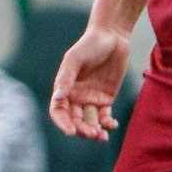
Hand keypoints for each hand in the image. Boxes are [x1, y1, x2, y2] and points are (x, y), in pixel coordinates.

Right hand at [48, 22, 131, 140]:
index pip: (58, 111)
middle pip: (74, 120)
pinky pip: (104, 116)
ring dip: (93, 131)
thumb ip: (66, 78)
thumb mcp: (75, 58)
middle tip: (92, 133)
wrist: (112, 36)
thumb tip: (58, 98)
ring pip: (89, 122)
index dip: (62, 123)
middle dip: (81, 130)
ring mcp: (91, 98)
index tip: (71, 131)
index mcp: (64, 88)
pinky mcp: (106, 98)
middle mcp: (75, 96)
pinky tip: (112, 124)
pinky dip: (107, 123)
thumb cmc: (90, 44)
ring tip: (102, 136)